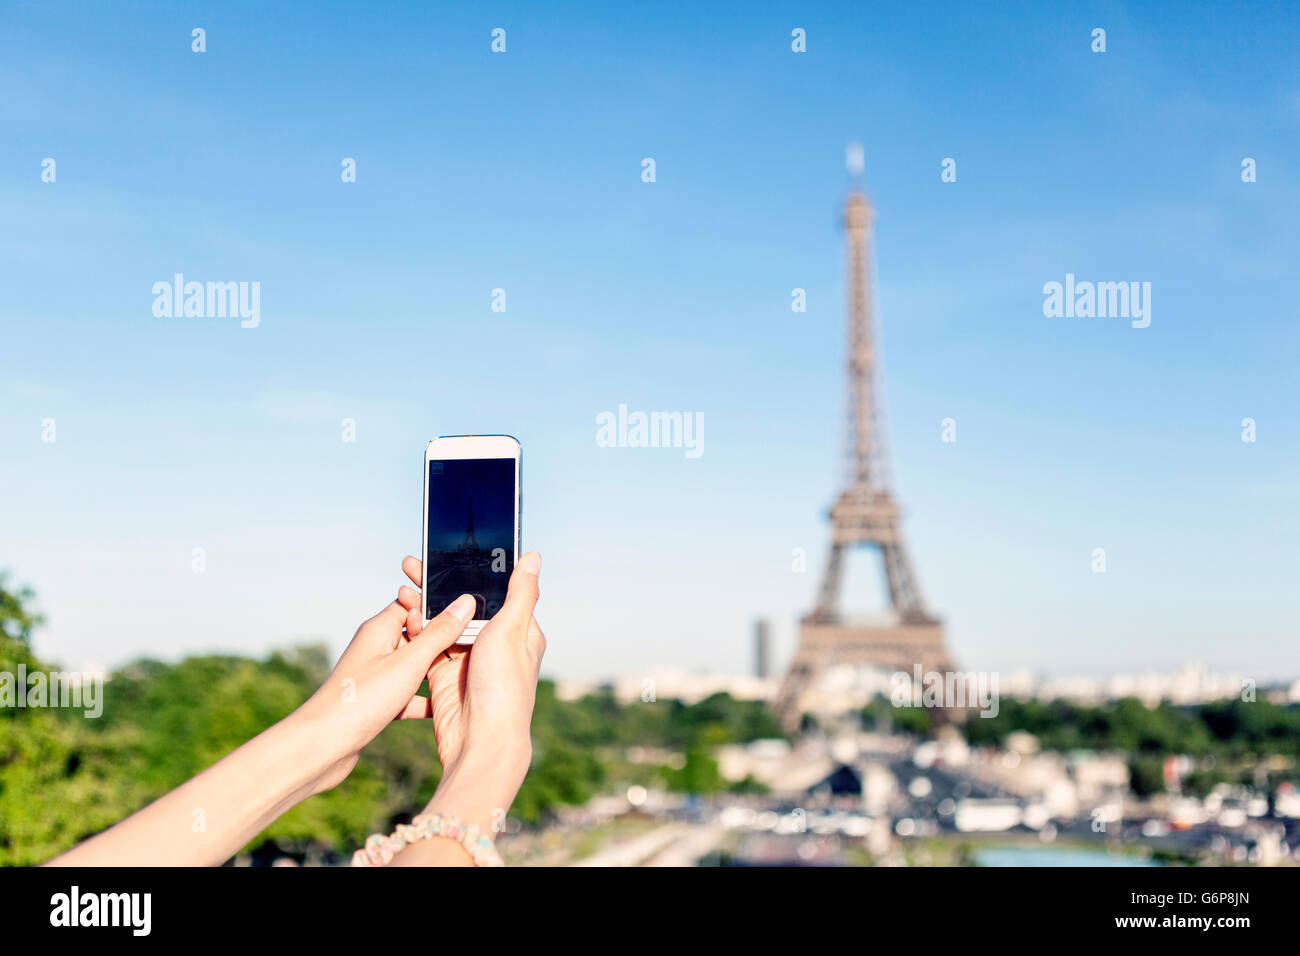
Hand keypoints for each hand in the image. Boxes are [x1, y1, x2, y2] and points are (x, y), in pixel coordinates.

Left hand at [293, 580, 478, 794]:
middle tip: (475, 644)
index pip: (413, 604)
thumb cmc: (362, 699)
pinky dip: (424, 699)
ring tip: (467, 673)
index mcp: (379, 629)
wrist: (324, 746)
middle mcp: (376, 648)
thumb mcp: (409, 663)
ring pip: (414, 666)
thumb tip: (465, 602)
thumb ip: (439, 634)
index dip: (438, 606)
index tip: (469, 610)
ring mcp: (376, 675)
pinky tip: (445, 709)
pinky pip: (407, 694)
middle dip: (443, 640)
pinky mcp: (377, 701)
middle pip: (416, 635)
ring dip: (435, 670)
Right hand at [394, 552, 544, 834]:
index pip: (495, 589)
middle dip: (438, 583)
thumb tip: (533, 556)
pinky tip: (401, 613)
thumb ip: (520, 593)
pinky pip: (427, 645)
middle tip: (412, 563)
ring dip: (422, 604)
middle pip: (463, 604)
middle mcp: (493, 642)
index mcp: (518, 630)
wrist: (480, 741)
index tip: (448, 550)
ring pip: (442, 622)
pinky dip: (415, 629)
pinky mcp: (443, 674)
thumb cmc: (505, 687)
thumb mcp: (513, 631)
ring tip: (403, 585)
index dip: (472, 569)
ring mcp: (467, 658)